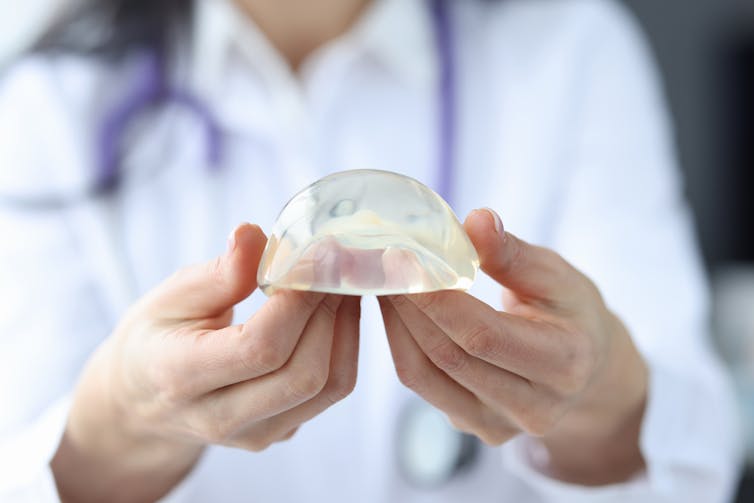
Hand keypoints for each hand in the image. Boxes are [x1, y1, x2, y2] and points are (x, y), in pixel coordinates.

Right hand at [51, 224, 360, 502]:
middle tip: (333, 264)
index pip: (259, 347)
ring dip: (345, 328)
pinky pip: (332, 392)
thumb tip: (255, 234)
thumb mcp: (171, 295)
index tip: (312, 257)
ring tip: (338, 283)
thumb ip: (219, 272)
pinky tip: (334, 310)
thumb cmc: (157, 337)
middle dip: (328, 312)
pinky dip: (344, 345)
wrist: (143, 398)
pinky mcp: (281, 431)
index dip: (297, 301)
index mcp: (180, 377)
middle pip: (303, 374)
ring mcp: (256, 434)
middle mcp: (221, 418)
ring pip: (329, 386)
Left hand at [379, 209, 647, 485]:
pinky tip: (395, 311)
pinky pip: (423, 385)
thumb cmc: (571, 312)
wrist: (587, 369)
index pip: (482, 335)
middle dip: (407, 306)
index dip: (436, 298)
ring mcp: (499, 425)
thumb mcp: (557, 275)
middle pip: (448, 356)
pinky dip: (401, 344)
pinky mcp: (473, 426)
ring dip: (395, 325)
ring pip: (424, 375)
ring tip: (382, 282)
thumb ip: (514, 253)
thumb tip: (475, 220)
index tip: (402, 259)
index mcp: (564, 363)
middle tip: (380, 264)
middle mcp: (533, 407)